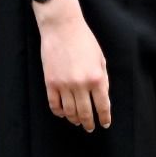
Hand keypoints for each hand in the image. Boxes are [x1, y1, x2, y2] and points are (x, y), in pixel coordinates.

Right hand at [32, 0, 110, 131]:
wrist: (63, 28)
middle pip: (85, 112)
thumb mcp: (100, 59)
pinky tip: (63, 114)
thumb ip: (102, 78)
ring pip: (69, 111)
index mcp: (97, 77)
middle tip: (91, 128)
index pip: (102, 105)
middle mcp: (81, 84)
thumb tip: (102, 97)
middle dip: (89, 122)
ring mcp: (64, 85)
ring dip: (74, 119)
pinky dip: (59, 112)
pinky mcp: (50, 83)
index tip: (105, 124)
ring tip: (78, 122)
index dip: (104, 117)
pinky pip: (54, 104)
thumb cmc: (85, 41)